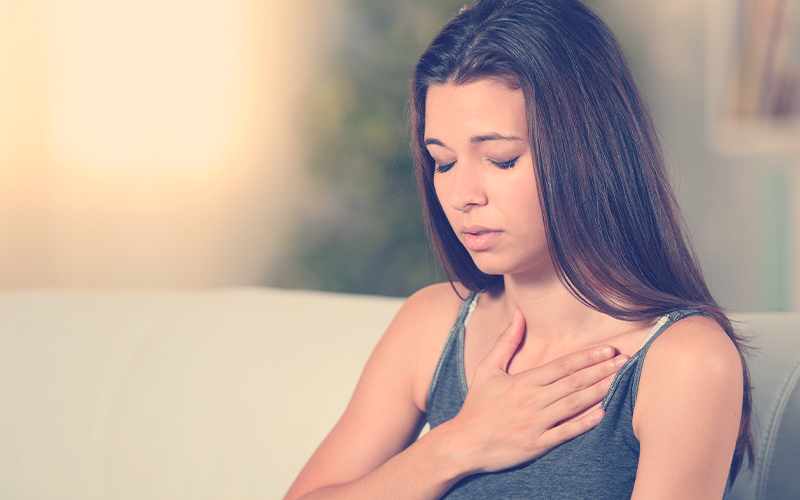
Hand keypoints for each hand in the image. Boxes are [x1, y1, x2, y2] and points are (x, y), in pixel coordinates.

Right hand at [447, 309, 627, 472]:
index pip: (562, 365)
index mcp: (523, 381)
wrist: (463, 443)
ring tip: (619, 381)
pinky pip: (565, 433)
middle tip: (625, 361)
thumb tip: (519, 313)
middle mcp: (532, 400)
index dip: (587, 357)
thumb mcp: (487, 369)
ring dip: (598, 392)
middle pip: (573, 382)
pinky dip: (584, 424)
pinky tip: (602, 414)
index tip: (608, 349)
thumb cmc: (476, 405)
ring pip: (573, 405)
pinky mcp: (536, 445)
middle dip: (601, 370)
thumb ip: (506, 342)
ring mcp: (535, 423)